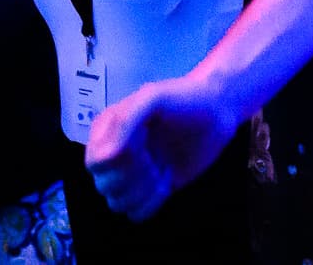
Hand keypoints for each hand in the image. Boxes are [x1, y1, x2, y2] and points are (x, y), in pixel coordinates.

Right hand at [87, 74, 239, 220]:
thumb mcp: (153, 98)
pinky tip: (166, 182)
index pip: (95, 163)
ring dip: (144, 190)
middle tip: (157, 157)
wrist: (217, 110)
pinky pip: (135, 213)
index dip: (119, 161)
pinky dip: (152, 202)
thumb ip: (126, 122)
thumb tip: (106, 157)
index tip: (142, 145)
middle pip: (105, 186)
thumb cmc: (184, 99)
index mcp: (106, 130)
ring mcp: (131, 174)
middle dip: (135, 176)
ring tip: (163, 168)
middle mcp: (113, 154)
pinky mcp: (149, 190)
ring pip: (118, 203)